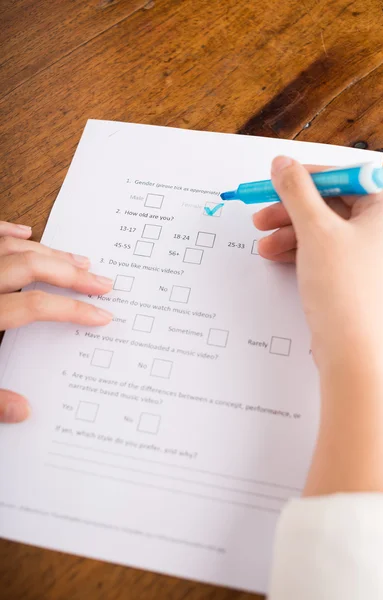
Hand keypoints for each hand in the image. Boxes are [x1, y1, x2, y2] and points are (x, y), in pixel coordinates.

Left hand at [0, 221, 113, 423]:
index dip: (73, 310)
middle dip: (71, 273)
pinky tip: (25, 229)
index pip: (35, 308)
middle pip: (30, 267)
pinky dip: (5, 229)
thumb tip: (24, 412)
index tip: (101, 315)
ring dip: (49, 251)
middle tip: (102, 281)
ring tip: (79, 260)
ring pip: (11, 248)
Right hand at [254, 157, 382, 494]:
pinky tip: (276, 257)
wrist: (356, 355)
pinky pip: (323, 255)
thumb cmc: (347, 292)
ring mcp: (368, 258)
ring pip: (322, 232)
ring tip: (263, 243)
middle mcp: (382, 232)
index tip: (277, 179)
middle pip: (329, 206)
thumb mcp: (316, 230)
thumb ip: (296, 191)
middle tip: (261, 213)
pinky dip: (298, 253)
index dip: (306, 177)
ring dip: (289, 233)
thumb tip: (282, 163)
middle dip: (291, 210)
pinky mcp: (353, 281)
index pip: (343, 178)